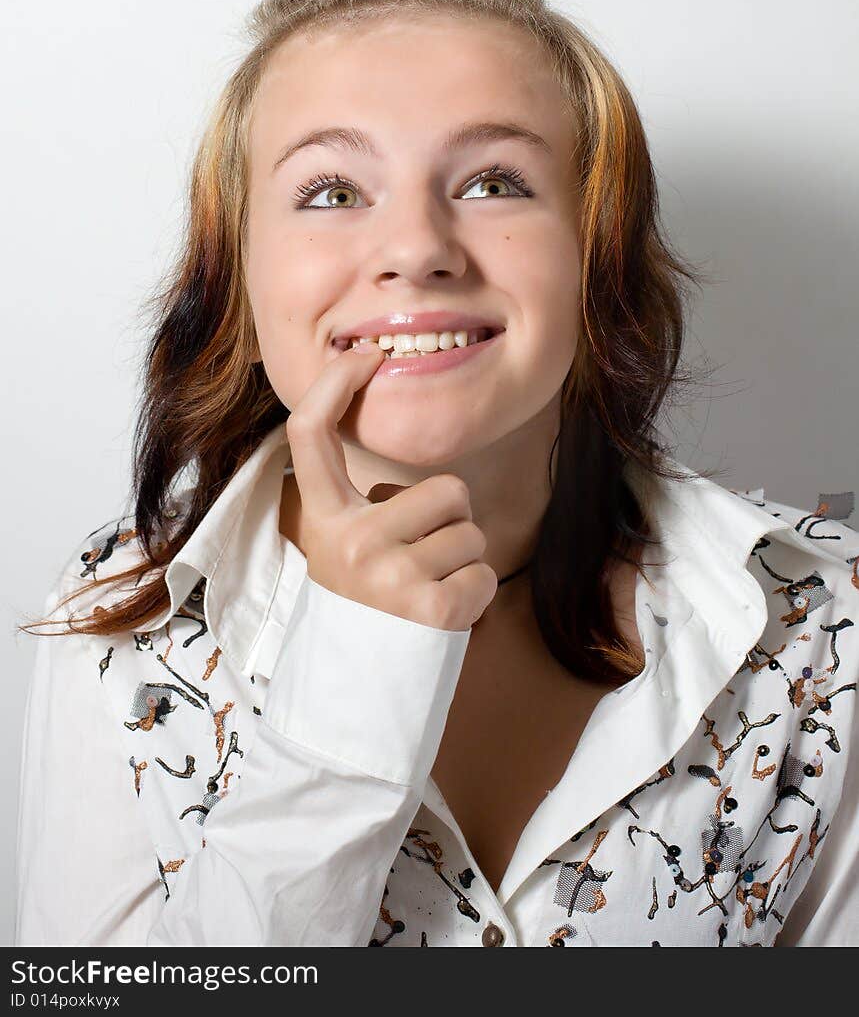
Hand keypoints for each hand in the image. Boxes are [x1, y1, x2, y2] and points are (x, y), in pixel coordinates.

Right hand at [284, 342, 497, 630]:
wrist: (354, 699)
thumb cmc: (364, 609)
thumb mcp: (342, 548)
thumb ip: (363, 503)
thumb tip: (390, 450)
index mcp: (323, 520)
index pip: (310, 433)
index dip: (334, 384)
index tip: (365, 356)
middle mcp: (350, 541)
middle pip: (445, 488)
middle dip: (451, 521)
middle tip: (420, 560)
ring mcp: (389, 576)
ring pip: (472, 533)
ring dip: (462, 562)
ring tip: (426, 591)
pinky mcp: (430, 610)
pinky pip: (485, 574)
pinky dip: (476, 597)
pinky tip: (442, 616)